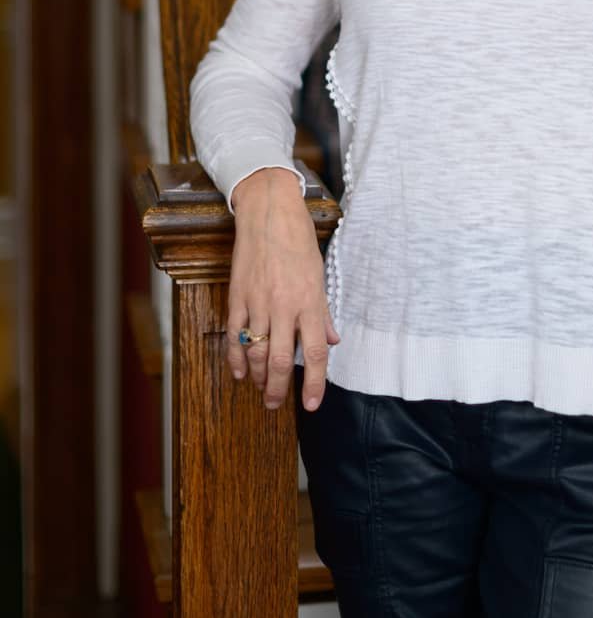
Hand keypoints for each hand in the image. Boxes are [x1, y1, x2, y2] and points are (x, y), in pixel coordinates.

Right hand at [226, 167, 340, 412]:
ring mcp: (258, 302)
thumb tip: (332, 342)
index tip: (311, 404)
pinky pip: (234, 335)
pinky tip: (238, 371)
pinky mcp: (237, 296)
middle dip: (277, 389)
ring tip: (259, 388)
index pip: (314, 353)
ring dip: (256, 376)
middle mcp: (284, 306)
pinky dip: (235, 357)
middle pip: (279, 360)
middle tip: (274, 405)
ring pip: (254, 351)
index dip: (313, 384)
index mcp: (310, 302)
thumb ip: (323, 314)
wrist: (269, 213)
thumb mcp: (319, 276)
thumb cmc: (299, 242)